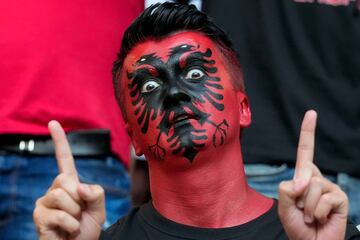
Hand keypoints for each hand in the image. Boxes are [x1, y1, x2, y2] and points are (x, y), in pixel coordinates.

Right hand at [33, 121, 104, 239]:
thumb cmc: (87, 228)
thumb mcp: (99, 208)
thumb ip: (96, 193)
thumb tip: (78, 186)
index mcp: (71, 184)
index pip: (64, 159)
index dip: (60, 141)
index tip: (54, 123)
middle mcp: (55, 189)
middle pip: (65, 179)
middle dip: (78, 198)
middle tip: (79, 213)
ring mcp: (45, 202)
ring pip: (62, 195)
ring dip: (75, 213)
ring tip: (73, 223)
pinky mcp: (39, 216)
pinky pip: (61, 214)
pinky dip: (72, 225)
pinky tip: (68, 231)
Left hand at [278, 110, 348, 239]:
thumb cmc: (297, 225)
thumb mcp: (283, 206)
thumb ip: (287, 189)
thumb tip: (303, 180)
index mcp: (302, 177)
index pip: (305, 151)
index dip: (308, 132)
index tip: (311, 113)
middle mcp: (316, 178)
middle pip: (304, 173)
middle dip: (298, 195)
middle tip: (302, 211)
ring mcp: (329, 187)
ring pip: (312, 187)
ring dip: (306, 207)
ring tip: (310, 217)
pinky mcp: (340, 197)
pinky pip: (323, 199)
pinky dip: (316, 212)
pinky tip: (320, 219)